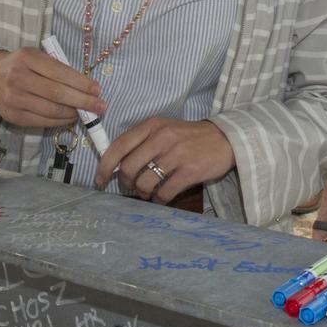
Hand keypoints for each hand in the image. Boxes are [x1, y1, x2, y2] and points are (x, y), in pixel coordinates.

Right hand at [0, 48, 104, 128]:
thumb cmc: (20, 65)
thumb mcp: (36, 57)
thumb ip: (56, 68)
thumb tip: (85, 87)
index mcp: (27, 58)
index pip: (59, 72)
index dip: (81, 83)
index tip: (97, 90)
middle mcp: (18, 78)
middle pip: (57, 93)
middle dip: (82, 101)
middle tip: (100, 106)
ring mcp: (14, 99)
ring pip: (50, 110)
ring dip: (73, 113)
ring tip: (86, 112)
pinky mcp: (13, 116)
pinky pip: (41, 121)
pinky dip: (60, 121)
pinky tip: (70, 117)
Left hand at [96, 117, 234, 203]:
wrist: (225, 138)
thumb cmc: (189, 136)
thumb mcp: (165, 129)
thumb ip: (142, 141)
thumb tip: (117, 164)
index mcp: (152, 126)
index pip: (119, 146)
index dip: (105, 165)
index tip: (100, 179)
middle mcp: (162, 138)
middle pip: (129, 168)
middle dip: (126, 183)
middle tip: (131, 187)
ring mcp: (176, 155)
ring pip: (145, 183)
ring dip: (143, 193)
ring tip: (148, 192)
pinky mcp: (189, 172)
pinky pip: (164, 193)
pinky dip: (159, 200)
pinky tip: (162, 198)